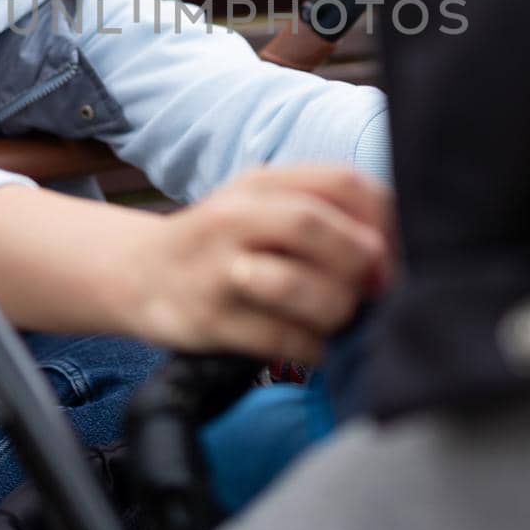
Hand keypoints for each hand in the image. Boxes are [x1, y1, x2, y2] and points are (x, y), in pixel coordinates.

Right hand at [127, 164, 393, 361]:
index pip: (343, 181)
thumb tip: (390, 257)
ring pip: (302, 287)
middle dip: (359, 263)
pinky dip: (313, 348)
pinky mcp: (210, 320)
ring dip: (337, 310)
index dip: (382, 219)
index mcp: (262, 182)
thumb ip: (324, 214)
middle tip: (368, 289)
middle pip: (317, 226)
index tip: (389, 252)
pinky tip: (308, 343)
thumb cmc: (222, 242)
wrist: (139, 274)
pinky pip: (284, 340)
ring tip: (333, 318)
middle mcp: (235, 216)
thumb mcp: (262, 205)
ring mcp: (219, 269)